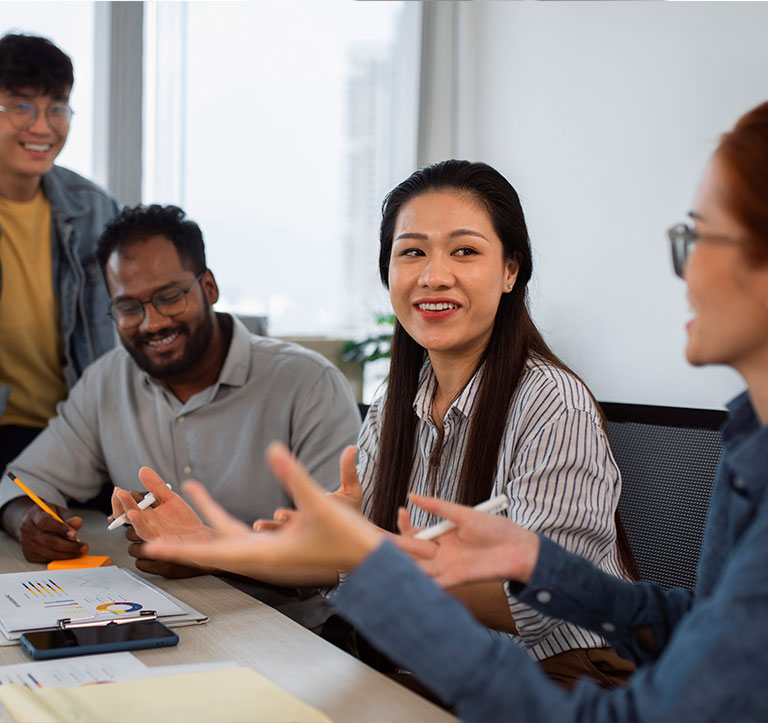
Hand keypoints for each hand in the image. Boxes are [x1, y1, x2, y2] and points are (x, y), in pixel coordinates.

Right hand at [1, 497, 86, 562]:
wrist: (31, 522)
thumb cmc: (48, 515)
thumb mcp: (59, 511)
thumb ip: (69, 517)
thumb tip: (76, 524)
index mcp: (34, 514)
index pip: (45, 522)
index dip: (60, 529)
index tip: (74, 534)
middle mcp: (27, 529)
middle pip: (47, 540)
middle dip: (68, 546)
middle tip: (83, 546)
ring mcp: (26, 543)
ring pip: (47, 552)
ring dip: (66, 554)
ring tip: (79, 551)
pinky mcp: (28, 554)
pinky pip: (45, 559)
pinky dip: (59, 558)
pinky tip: (69, 554)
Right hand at [112, 467, 214, 578]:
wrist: (202, 535)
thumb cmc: (184, 520)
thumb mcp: (170, 498)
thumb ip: (156, 485)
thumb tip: (143, 469)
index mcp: (146, 515)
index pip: (127, 507)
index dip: (120, 500)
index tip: (118, 490)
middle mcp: (147, 526)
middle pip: (127, 518)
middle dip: (122, 507)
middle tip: (121, 495)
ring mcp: (154, 536)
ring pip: (137, 532)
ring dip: (134, 522)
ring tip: (132, 512)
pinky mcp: (164, 546)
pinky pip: (153, 543)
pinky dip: (149, 537)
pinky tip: (145, 526)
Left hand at [143, 442, 382, 579]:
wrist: (371, 564)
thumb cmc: (348, 541)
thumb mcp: (320, 505)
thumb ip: (295, 476)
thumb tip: (273, 449)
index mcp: (267, 556)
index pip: (215, 552)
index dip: (182, 548)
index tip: (152, 546)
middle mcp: (263, 562)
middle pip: (214, 551)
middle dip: (183, 541)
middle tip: (151, 535)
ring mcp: (271, 561)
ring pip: (228, 546)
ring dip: (205, 529)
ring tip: (187, 505)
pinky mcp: (280, 556)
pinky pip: (244, 543)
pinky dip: (226, 529)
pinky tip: (224, 519)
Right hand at [394, 494, 540, 587]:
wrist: (520, 549)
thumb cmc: (496, 528)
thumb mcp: (464, 514)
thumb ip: (438, 507)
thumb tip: (413, 496)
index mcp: (443, 535)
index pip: (415, 533)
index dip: (405, 525)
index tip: (401, 511)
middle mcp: (442, 552)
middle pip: (413, 551)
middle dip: (394, 547)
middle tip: (375, 542)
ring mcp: (448, 566)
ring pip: (419, 567)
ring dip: (403, 566)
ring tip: (384, 563)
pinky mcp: (457, 579)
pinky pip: (436, 584)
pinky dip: (422, 584)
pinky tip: (407, 583)